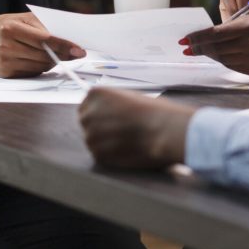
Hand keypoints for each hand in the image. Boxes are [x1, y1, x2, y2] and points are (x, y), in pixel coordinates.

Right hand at [0, 12, 84, 77]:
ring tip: (53, 53)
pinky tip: (36, 59)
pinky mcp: (5, 73)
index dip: (64, 45)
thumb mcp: (22, 19)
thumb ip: (44, 26)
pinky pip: (32, 72)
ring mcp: (5, 61)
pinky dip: (40, 67)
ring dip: (52, 61)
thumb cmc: (5, 26)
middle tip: (75, 53)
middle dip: (63, 55)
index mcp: (11, 28)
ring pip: (41, 66)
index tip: (80, 50)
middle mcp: (6, 45)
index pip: (45, 39)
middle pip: (45, 54)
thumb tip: (70, 39)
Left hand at [79, 87, 193, 168]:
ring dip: (105, 141)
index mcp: (96, 94)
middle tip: (118, 129)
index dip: (99, 112)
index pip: (87, 104)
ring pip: (93, 139)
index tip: (110, 116)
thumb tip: (108, 113)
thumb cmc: (153, 111)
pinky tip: (127, 148)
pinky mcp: (98, 154)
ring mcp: (90, 135)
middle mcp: (88, 114)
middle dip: (99, 126)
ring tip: (126, 139)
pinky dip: (111, 153)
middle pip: (86, 122)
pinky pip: (100, 154)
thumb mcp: (130, 97)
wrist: (162, 130)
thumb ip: (113, 104)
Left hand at [181, 14, 248, 76]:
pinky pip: (232, 66)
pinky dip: (223, 61)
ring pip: (223, 58)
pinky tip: (218, 56)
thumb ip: (232, 27)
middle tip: (186, 48)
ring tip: (201, 51)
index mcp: (248, 26)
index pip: (216, 33)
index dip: (198, 37)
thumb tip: (207, 35)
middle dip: (199, 48)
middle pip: (217, 47)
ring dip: (210, 55)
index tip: (185, 40)